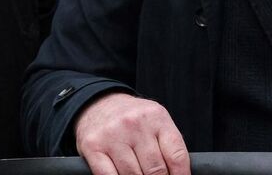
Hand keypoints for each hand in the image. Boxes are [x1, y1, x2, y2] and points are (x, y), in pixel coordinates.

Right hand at [72, 93, 189, 174]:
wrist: (99, 103)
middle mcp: (135, 124)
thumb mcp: (156, 122)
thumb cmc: (132, 118)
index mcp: (157, 118)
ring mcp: (113, 136)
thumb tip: (178, 174)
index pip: (176, 156)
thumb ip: (168, 146)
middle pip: (155, 170)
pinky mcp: (93, 146)